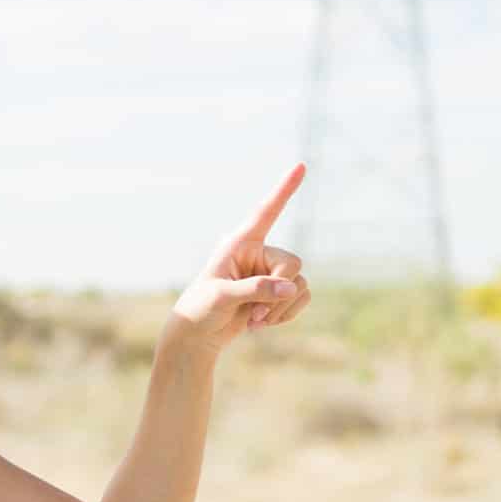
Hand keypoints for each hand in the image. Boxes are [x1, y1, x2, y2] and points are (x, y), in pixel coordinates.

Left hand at [167, 163, 311, 354]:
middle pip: (293, 263)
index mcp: (240, 243)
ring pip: (300, 284)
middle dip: (280, 292)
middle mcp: (259, 253)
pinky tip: (262, 324)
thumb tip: (291, 288)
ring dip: (281, 308)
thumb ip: (255, 290)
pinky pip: (301, 297)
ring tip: (254, 321)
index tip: (300, 165)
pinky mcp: (278, 292)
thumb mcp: (222, 297)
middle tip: (255, 313)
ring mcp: (270, 273)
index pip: (266, 212)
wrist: (198, 336)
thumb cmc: (200, 310)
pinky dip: (287, 314)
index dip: (284, 189)